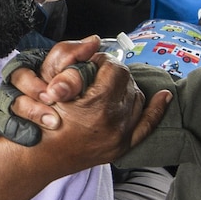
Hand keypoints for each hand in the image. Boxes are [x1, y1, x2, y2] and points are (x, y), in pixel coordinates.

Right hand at [32, 40, 168, 169]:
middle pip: (127, 80)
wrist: (37, 157)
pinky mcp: (122, 147)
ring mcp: (120, 137)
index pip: (114, 67)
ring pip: (137, 97)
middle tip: (97, 76)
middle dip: (113, 74)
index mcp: (98, 104)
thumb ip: (70, 56)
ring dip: (126, 88)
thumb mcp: (49, 82)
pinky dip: (156, 108)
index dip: (101, 62)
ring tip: (108, 88)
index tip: (90, 65)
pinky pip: (148, 124)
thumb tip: (95, 42)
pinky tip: (163, 96)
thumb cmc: (39, 120)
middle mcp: (114, 122)